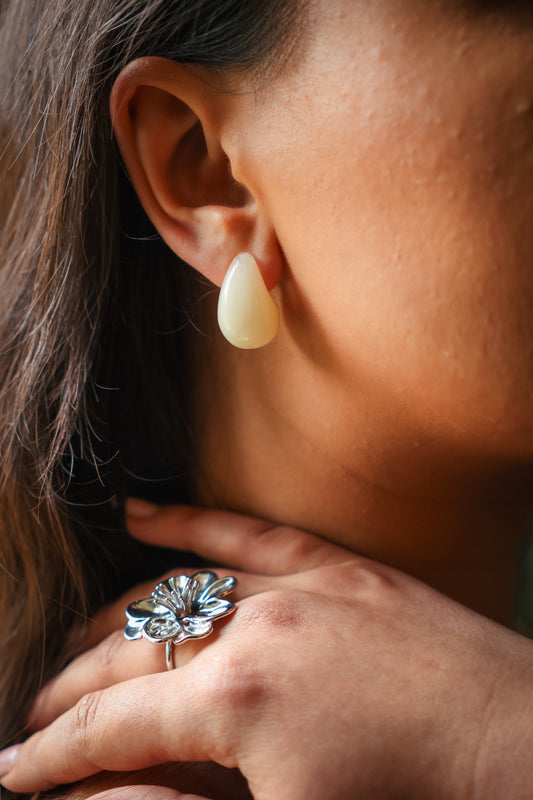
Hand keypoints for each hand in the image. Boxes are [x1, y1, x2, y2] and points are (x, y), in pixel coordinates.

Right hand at [2, 505, 532, 799]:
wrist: (520, 750)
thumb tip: (111, 793)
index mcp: (234, 703)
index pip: (107, 728)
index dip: (48, 757)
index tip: (12, 769)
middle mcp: (255, 628)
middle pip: (127, 654)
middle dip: (66, 691)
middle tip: (35, 714)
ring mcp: (296, 586)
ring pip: (172, 589)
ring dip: (111, 618)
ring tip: (71, 640)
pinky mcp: (335, 566)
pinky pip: (245, 532)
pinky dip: (189, 523)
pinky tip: (140, 514)